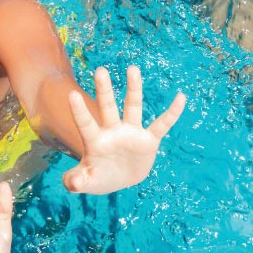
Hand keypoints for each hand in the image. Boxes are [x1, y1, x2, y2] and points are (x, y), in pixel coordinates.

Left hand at [63, 66, 186, 194]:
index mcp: (94, 141)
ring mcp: (131, 132)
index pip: (85, 124)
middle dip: (104, 90)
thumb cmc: (98, 177)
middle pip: (107, 107)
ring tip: (132, 68)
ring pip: (133, 107)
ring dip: (133, 89)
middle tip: (99, 70)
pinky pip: (162, 124)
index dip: (79, 111)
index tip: (72, 94)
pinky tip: (181, 98)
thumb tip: (73, 183)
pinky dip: (172, 113)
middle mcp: (113, 131)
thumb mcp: (86, 182)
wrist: (118, 179)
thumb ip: (76, 181)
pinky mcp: (149, 139)